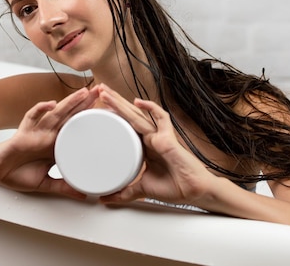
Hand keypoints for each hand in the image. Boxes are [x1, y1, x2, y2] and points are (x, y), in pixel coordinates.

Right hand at [0, 86, 97, 198]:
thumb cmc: (18, 174)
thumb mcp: (46, 183)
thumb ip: (64, 187)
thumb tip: (84, 195)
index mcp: (56, 145)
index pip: (77, 128)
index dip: (90, 119)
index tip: (107, 112)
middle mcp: (48, 135)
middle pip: (70, 116)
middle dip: (84, 103)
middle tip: (101, 91)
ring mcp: (36, 132)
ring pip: (56, 113)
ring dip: (69, 102)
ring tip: (83, 93)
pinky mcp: (22, 133)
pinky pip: (31, 118)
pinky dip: (40, 109)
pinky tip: (50, 104)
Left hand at [96, 84, 217, 206]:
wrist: (193, 192)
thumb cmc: (173, 186)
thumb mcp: (141, 189)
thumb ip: (124, 192)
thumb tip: (104, 199)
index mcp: (143, 146)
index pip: (124, 125)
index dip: (112, 115)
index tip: (96, 109)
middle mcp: (150, 137)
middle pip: (128, 115)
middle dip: (113, 102)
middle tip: (97, 90)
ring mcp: (159, 135)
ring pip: (138, 114)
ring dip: (121, 102)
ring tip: (105, 93)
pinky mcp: (169, 138)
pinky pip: (161, 118)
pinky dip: (151, 109)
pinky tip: (138, 102)